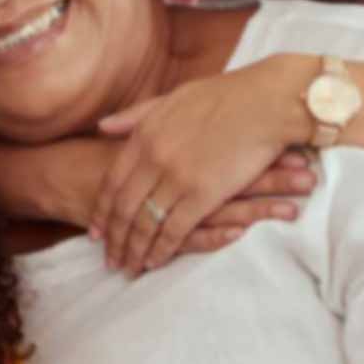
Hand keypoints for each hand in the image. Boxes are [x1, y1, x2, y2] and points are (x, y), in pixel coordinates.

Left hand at [94, 56, 317, 274]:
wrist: (267, 102)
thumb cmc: (226, 96)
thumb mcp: (171, 98)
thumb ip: (136, 116)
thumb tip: (102, 127)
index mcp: (145, 136)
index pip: (112, 183)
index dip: (103, 211)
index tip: (97, 231)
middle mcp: (154, 159)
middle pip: (123, 209)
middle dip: (114, 239)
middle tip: (109, 259)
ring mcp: (176, 178)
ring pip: (144, 224)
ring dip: (134, 250)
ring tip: (127, 267)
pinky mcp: (202, 195)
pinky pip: (173, 231)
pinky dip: (161, 250)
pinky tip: (155, 262)